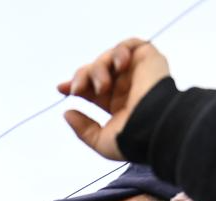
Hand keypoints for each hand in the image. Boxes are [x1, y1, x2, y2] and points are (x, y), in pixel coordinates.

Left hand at [56, 39, 170, 159]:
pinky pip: (130, 44)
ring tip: (102, 86)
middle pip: (94, 70)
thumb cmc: (132, 139)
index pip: (92, 89)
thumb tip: (67, 113)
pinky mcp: (149, 59)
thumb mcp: (101, 141)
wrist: (154, 127)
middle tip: (77, 90)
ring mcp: (137, 72)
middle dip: (81, 77)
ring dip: (98, 69)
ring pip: (107, 58)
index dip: (75, 85)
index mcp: (117, 104)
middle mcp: (126, 87)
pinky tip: (119, 66)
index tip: (61, 89)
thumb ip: (83, 129)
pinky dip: (119, 51)